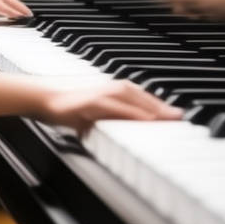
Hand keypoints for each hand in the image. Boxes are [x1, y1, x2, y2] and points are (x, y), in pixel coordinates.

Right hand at [34, 79, 182, 135]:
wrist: (42, 99)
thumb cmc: (67, 108)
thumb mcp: (94, 117)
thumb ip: (112, 122)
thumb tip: (127, 135)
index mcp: (114, 91)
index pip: (145, 99)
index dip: (163, 109)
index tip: (181, 120)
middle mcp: (110, 89)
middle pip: (143, 97)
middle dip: (163, 109)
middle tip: (183, 120)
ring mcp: (101, 94)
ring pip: (133, 100)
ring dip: (151, 109)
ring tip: (170, 120)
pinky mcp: (91, 101)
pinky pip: (116, 107)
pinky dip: (130, 113)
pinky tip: (142, 119)